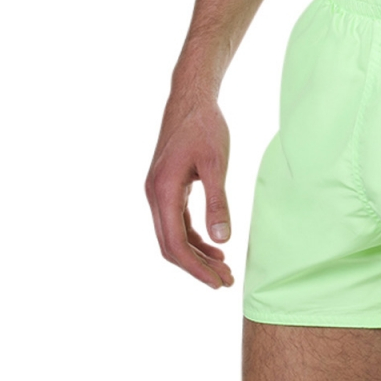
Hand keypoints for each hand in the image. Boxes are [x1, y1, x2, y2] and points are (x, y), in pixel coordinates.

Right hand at [145, 95, 233, 288]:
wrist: (190, 98)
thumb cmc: (204, 126)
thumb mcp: (216, 163)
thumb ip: (218, 202)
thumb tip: (223, 240)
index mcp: (162, 191)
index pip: (175, 244)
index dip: (196, 267)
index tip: (218, 282)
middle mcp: (154, 195)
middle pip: (171, 245)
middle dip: (197, 266)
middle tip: (226, 281)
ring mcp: (157, 192)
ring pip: (173, 235)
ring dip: (196, 254)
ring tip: (224, 268)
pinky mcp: (166, 187)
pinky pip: (176, 222)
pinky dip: (193, 236)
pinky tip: (214, 245)